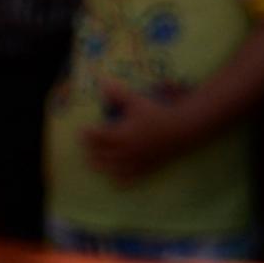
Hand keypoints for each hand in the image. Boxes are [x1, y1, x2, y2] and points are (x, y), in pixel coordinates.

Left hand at [79, 80, 203, 184]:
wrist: (181, 128)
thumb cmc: (157, 113)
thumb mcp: (136, 101)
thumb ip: (118, 93)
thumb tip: (102, 82)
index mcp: (119, 135)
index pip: (95, 137)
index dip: (86, 134)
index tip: (82, 130)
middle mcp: (123, 152)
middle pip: (98, 155)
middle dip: (90, 150)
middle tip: (87, 144)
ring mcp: (132, 162)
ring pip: (109, 169)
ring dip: (99, 164)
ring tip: (95, 159)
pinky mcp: (143, 169)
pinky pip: (125, 180)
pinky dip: (117, 179)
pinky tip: (114, 174)